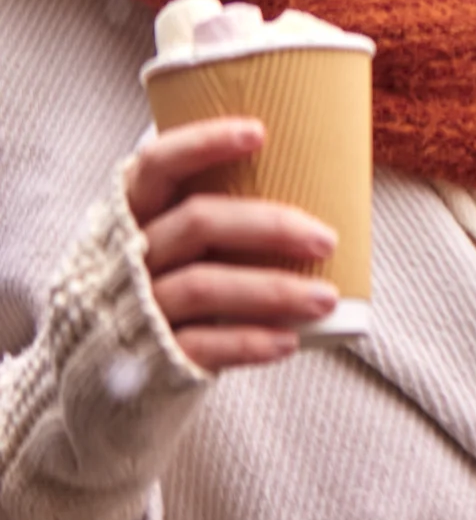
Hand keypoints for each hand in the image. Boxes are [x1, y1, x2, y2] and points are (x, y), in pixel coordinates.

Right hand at [126, 118, 338, 372]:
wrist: (105, 386)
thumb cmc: (160, 296)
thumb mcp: (169, 250)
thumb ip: (213, 219)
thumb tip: (318, 182)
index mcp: (131, 217)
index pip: (156, 165)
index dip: (201, 144)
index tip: (259, 132)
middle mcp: (126, 257)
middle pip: (196, 222)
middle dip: (269, 225)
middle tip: (327, 238)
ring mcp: (134, 308)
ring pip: (203, 286)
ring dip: (273, 289)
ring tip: (327, 298)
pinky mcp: (148, 358)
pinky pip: (201, 344)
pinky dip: (248, 341)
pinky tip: (290, 341)